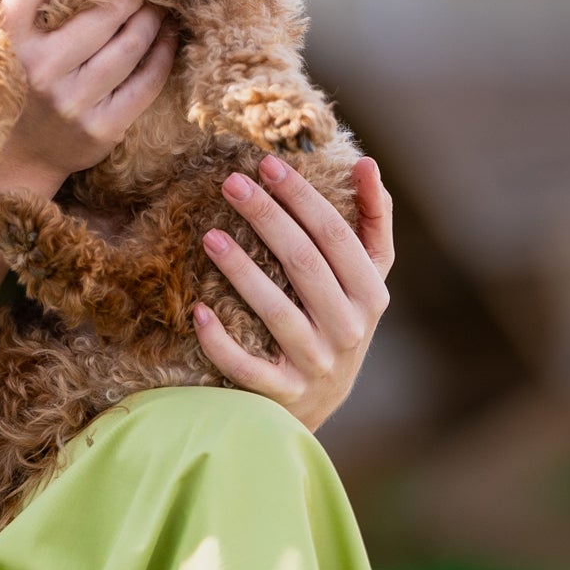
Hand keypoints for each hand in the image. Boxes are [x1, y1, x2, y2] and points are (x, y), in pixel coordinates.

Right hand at [0, 0, 176, 189]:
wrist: (12, 165)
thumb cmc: (11, 90)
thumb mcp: (0, 47)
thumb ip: (23, 7)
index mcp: (6, 38)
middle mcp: (36, 67)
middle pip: (104, 10)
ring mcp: (70, 101)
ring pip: (131, 43)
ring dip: (154, 18)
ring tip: (161, 4)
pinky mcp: (100, 129)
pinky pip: (145, 81)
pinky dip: (163, 54)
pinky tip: (169, 37)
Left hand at [193, 154, 394, 430]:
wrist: (320, 406)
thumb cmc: (338, 324)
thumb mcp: (366, 279)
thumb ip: (371, 222)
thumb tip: (366, 164)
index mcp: (371, 295)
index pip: (336, 235)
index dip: (303, 197)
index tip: (267, 163)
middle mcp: (349, 329)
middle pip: (305, 263)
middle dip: (267, 217)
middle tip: (230, 183)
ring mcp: (315, 364)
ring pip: (277, 311)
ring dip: (241, 271)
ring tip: (209, 236)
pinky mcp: (284, 393)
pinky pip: (248, 367)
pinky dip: (221, 341)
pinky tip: (198, 312)